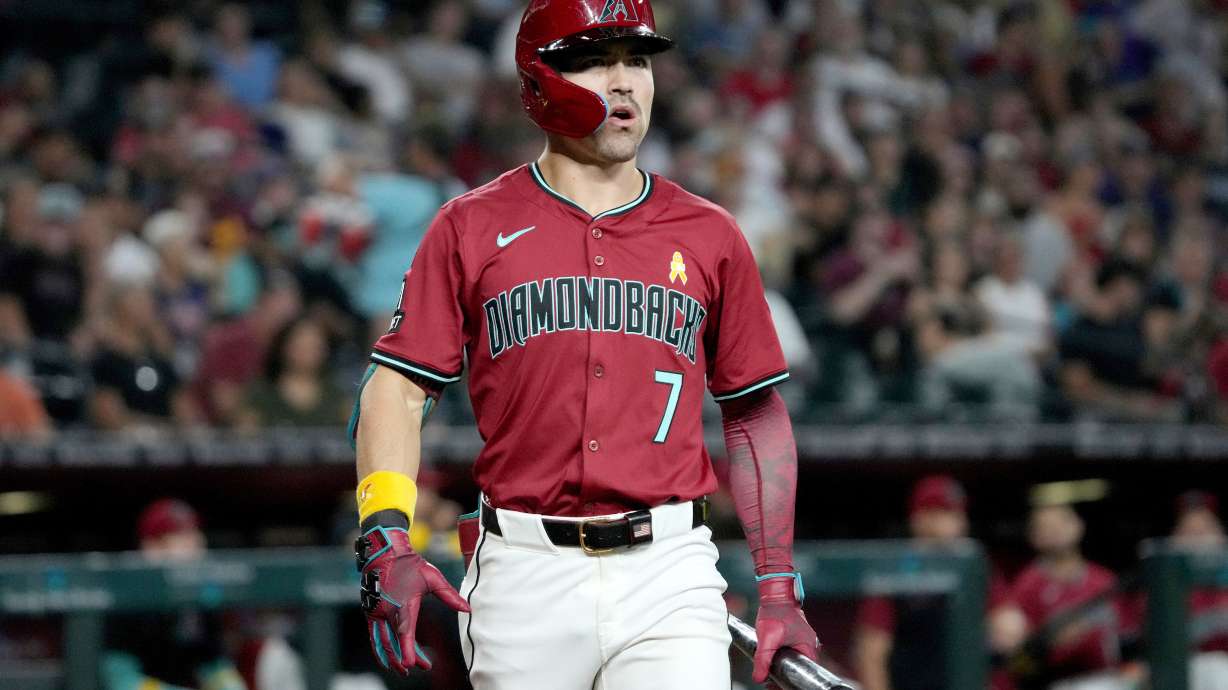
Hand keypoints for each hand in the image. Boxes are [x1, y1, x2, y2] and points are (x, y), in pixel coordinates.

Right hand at [356, 525, 469, 673]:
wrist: (384, 552)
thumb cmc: (410, 565)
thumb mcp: (433, 577)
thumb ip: (450, 595)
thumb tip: (468, 609)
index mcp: (404, 603)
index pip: (406, 632)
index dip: (407, 649)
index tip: (411, 664)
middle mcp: (387, 610)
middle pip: (394, 642)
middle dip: (404, 658)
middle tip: (419, 667)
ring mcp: (376, 612)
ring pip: (382, 642)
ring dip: (391, 657)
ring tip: (402, 668)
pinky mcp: (371, 612)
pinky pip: (375, 635)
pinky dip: (381, 648)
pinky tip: (388, 656)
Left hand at [753, 574, 819, 685]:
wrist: (775, 594)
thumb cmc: (774, 613)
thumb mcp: (767, 638)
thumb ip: (762, 659)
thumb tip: (759, 678)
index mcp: (808, 647)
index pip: (803, 672)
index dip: (790, 682)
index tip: (777, 687)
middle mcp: (810, 645)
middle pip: (799, 668)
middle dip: (785, 676)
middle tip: (770, 684)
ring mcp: (804, 640)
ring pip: (795, 661)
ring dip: (783, 667)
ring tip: (769, 675)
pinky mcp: (797, 636)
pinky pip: (792, 652)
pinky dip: (783, 659)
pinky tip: (772, 662)